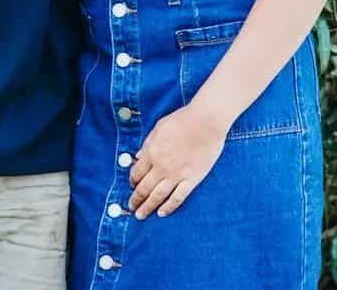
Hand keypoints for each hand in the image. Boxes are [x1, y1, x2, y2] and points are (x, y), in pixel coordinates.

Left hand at [127, 103, 227, 218]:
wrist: (206, 122)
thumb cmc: (182, 120)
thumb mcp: (158, 128)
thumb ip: (147, 144)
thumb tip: (138, 156)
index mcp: (151, 153)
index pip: (136, 173)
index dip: (132, 181)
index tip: (132, 186)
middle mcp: (161, 167)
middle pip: (144, 188)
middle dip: (136, 199)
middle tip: (131, 207)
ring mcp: (176, 175)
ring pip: (158, 196)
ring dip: (147, 207)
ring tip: (141, 215)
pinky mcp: (192, 179)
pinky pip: (177, 198)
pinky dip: (168, 207)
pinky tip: (162, 213)